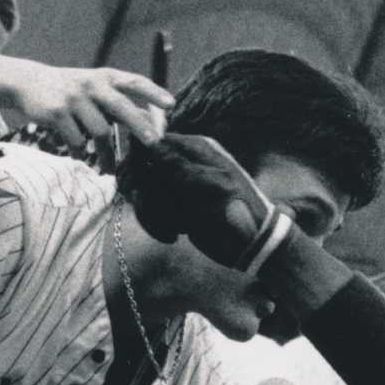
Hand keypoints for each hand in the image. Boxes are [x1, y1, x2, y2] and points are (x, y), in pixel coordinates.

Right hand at [12, 64, 171, 146]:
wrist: (30, 82)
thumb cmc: (73, 90)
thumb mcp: (96, 88)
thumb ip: (121, 102)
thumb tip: (154, 124)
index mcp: (106, 77)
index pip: (135, 82)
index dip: (154, 93)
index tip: (172, 105)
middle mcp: (92, 84)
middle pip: (121, 107)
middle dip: (139, 125)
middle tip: (154, 143)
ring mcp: (74, 98)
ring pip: (100, 131)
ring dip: (107, 154)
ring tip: (111, 169)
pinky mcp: (57, 112)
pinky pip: (77, 140)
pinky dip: (80, 152)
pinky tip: (80, 157)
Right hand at [128, 133, 281, 268]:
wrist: (252, 245)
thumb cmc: (236, 211)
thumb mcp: (207, 185)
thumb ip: (176, 163)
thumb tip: (148, 140)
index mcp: (197, 150)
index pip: (155, 142)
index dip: (138, 160)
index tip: (132, 182)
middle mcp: (186, 165)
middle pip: (145, 169)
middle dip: (147, 193)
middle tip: (149, 210)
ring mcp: (180, 187)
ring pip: (146, 193)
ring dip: (153, 214)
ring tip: (174, 229)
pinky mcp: (176, 208)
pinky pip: (153, 211)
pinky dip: (158, 226)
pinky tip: (174, 236)